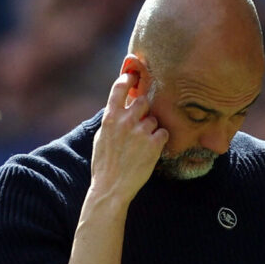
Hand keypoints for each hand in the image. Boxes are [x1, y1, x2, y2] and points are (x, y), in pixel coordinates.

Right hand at [90, 73, 167, 201]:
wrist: (111, 188)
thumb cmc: (104, 164)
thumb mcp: (101, 137)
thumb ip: (111, 121)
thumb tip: (119, 108)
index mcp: (110, 118)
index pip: (119, 88)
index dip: (128, 79)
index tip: (134, 76)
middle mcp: (125, 121)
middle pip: (144, 101)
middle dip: (145, 109)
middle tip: (142, 122)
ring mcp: (140, 132)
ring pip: (154, 119)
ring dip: (151, 129)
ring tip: (142, 145)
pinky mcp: (154, 144)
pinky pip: (163, 133)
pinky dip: (160, 141)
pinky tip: (151, 151)